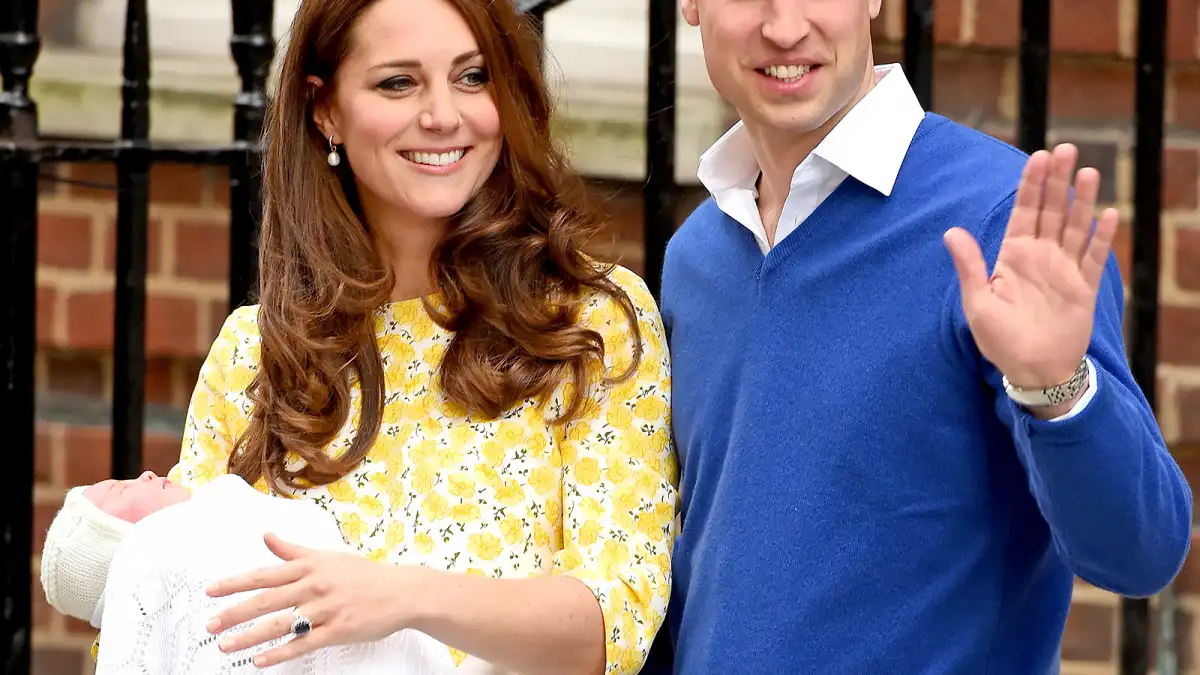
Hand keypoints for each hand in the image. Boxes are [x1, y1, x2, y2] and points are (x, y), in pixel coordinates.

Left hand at [204, 533, 419, 666]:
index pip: (265, 574)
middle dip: (235, 613)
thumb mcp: (328, 557)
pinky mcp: (337, 630)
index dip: (236, 583)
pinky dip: (280, 653)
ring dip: (250, 636)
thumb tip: (267, 537)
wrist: (401, 592)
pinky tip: (261, 661)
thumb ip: (293, 551)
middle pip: (267, 600)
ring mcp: (326, 609)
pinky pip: (303, 644)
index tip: (211, 591)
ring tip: (226, 645)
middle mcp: (314, 586)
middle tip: (210, 625)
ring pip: (281, 624)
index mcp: (310, 567)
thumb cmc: (363, 574)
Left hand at [943, 143, 1118, 389]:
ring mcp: (1064, 270)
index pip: (1024, 212)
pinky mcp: (1084, 288)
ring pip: (1075, 226)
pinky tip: (1108, 214)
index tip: (1036, 157)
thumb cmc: (1000, 340)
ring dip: (1081, 200)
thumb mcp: (978, 302)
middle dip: (1056, 180)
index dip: (1030, 184)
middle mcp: (1041, 257)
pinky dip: (1101, 236)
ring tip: (1087, 171)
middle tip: (1063, 149)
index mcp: (1013, 256)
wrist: (1032, 370)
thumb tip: (951, 232)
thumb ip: (970, 265)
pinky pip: (1094, 257)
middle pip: (1051, 210)